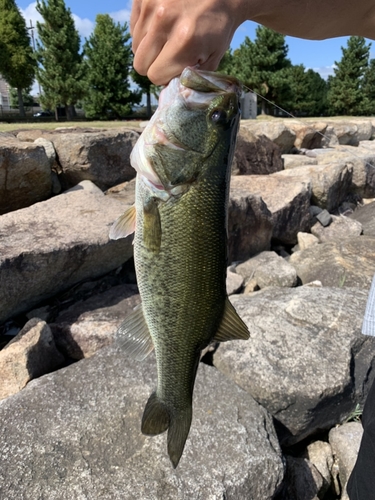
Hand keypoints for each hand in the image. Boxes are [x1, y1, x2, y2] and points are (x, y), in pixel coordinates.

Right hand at [130, 0, 244, 84]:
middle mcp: (164, 21)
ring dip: (149, 47)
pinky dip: (145, 31)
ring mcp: (152, 5)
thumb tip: (170, 93)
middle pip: (140, 63)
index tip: (176, 67)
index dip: (165, 75)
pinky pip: (134, 27)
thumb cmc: (217, 27)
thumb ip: (191, 78)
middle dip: (154, 64)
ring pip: (135, 46)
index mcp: (184, 42)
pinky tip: (162, 25)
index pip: (155, 76)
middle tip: (169, 55)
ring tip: (167, 38)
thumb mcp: (212, 57)